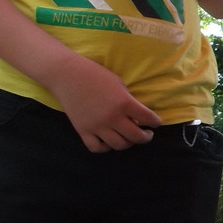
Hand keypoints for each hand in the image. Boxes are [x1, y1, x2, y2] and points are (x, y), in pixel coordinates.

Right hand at [46, 56, 160, 151]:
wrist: (67, 75)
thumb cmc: (95, 75)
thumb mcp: (119, 84)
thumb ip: (129, 101)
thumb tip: (138, 116)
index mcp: (124, 103)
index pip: (148, 118)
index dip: (155, 122)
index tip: (155, 123)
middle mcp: (112, 118)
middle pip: (136, 137)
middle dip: (145, 137)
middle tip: (147, 134)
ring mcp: (97, 126)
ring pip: (119, 145)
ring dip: (128, 143)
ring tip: (129, 137)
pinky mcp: (83, 130)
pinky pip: (97, 148)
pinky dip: (105, 147)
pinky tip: (109, 141)